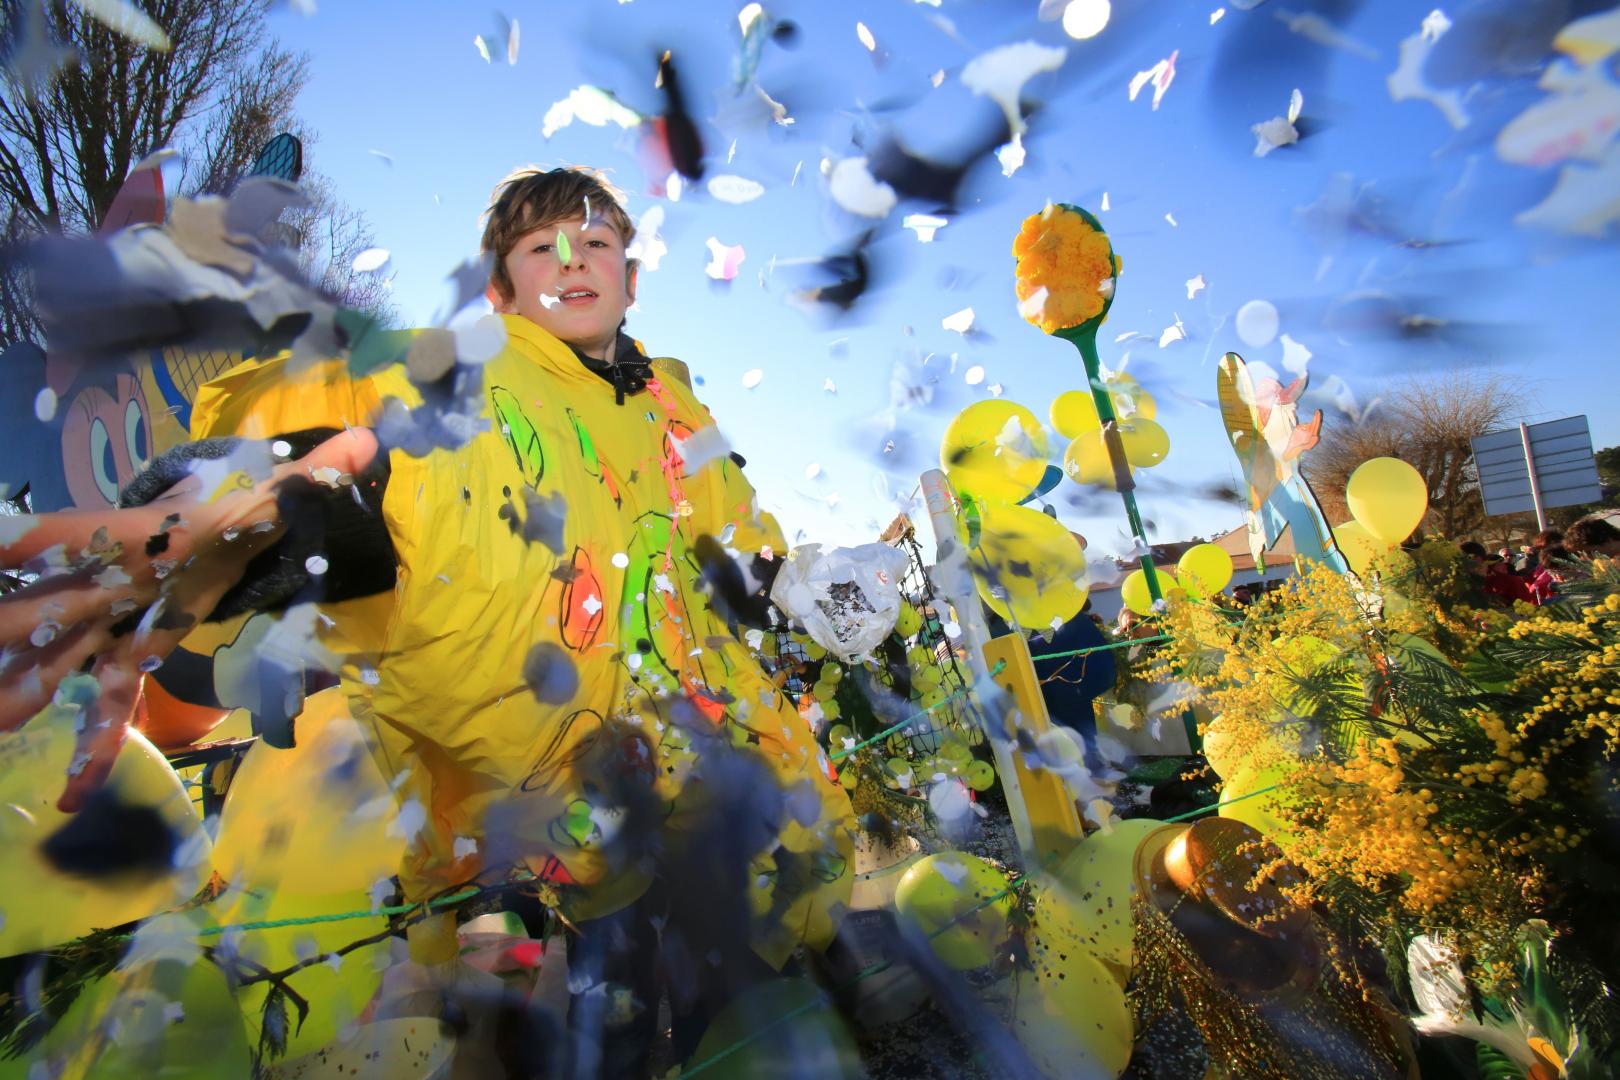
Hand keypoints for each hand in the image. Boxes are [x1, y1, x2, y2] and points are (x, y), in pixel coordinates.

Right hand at [0, 428, 377, 810]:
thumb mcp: (258, 498)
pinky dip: (88, 751)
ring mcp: (96, 631)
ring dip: (21, 697)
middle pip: (34, 612)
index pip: (53, 535)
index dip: (15, 543)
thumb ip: (309, 475)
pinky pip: (97, 708)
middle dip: (9, 632)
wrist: (189, 542)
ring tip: (13, 735)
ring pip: (47, 666)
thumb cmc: (213, 520)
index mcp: (118, 542)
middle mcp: (94, 588)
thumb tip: (369, 439)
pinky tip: (73, 798)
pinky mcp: (115, 665)